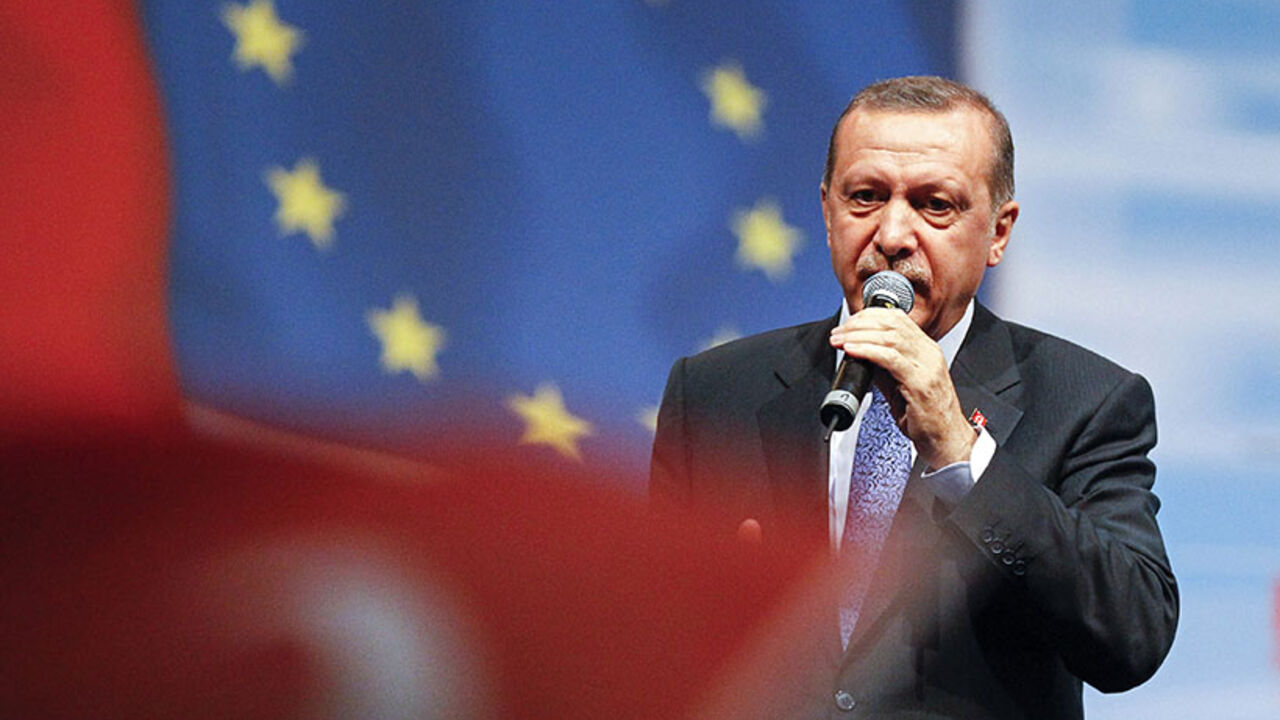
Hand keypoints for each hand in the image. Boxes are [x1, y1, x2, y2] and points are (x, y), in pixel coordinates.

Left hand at [829, 308, 974, 468]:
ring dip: (858, 336)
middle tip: (839, 332)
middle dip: (859, 324)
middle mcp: (928, 353)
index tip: (848, 324)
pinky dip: (868, 351)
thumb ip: (883, 366)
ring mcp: (927, 366)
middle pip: (892, 323)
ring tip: (840, 341)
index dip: (869, 315)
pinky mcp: (920, 383)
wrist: (946, 439)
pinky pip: (891, 358)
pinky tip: (853, 350)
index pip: (897, 318)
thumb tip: (860, 353)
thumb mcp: (901, 384)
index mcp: (926, 349)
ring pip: (890, 337)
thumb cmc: (927, 416)